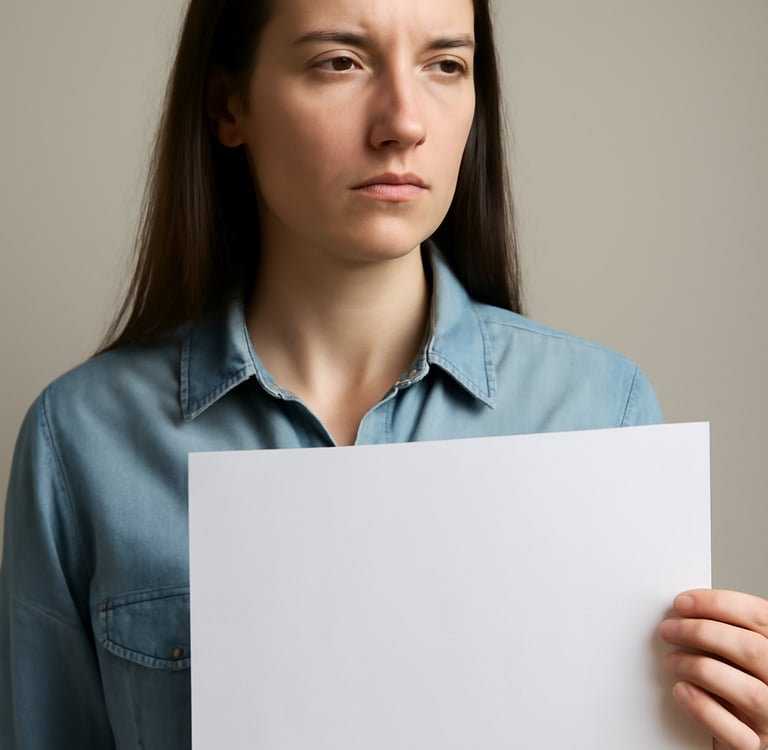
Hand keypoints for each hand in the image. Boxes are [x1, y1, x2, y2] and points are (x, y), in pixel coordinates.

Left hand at [659, 589, 767, 749]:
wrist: (733, 731)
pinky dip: (704, 709)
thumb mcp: (732, 651)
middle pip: (752, 650)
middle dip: (702, 632)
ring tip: (672, 661)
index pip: (758, 616)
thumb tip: (684, 610)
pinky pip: (737, 734)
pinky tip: (681, 691)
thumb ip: (721, 632)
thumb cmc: (729, 682)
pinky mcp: (755, 746)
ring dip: (699, 669)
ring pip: (748, 691)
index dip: (718, 604)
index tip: (682, 602)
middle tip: (668, 630)